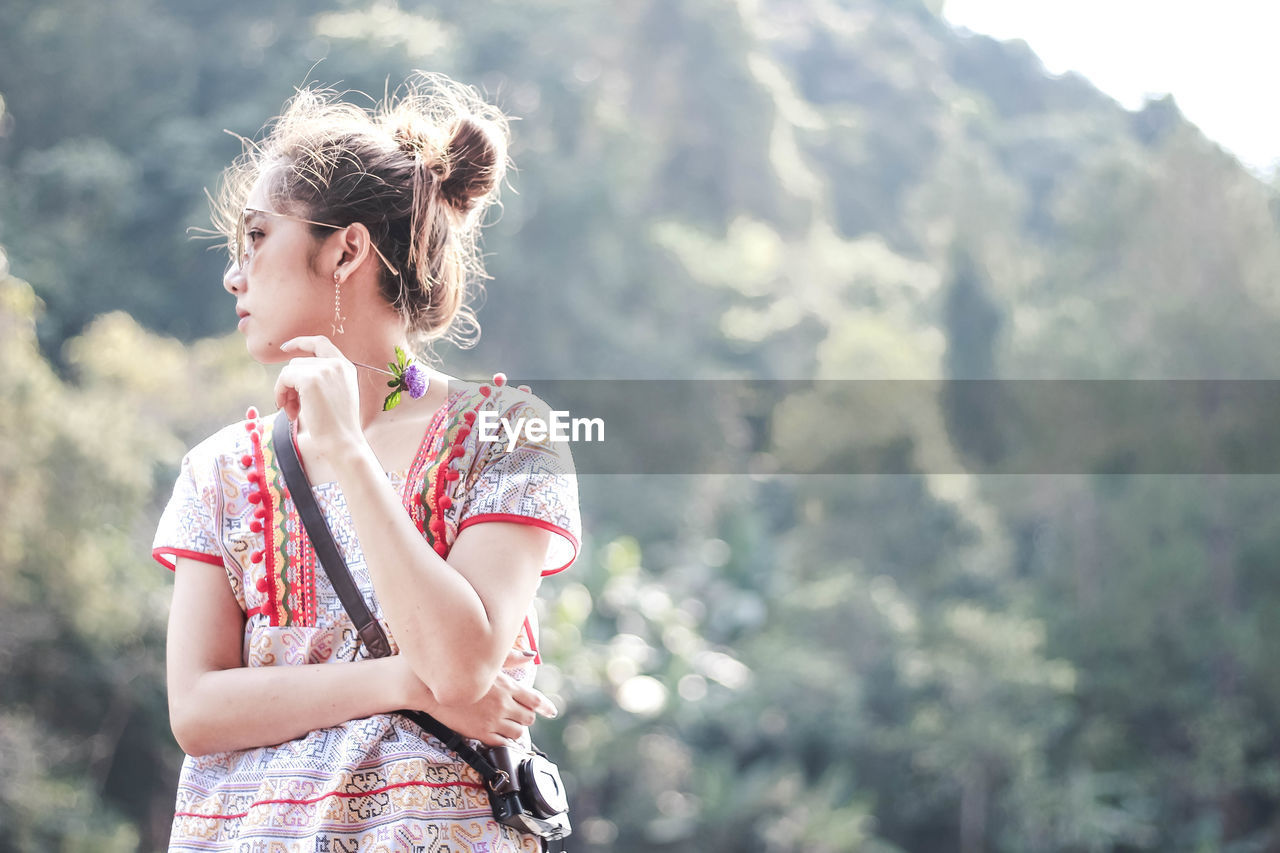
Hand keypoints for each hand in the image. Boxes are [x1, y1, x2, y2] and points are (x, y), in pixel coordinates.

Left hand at [274, 336, 360, 451]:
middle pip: (299, 361)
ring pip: (290, 369)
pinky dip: (280, 392)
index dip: (301, 342)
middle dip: (290, 383)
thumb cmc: (337, 426)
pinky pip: (285, 377)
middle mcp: (337, 364)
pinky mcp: (311, 379)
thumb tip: (290, 372)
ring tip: (292, 412)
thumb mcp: (335, 395)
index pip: (320, 342)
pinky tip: (287, 410)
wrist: (343, 441)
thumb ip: (321, 379)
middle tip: (290, 407)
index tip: (285, 348)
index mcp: (346, 367)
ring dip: (285, 390)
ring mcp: (325, 370)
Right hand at [399, 650, 557, 746]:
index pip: (535, 700)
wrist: (430, 686)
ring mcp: (492, 720)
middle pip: (528, 717)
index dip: (545, 706)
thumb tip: (531, 656)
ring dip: (517, 729)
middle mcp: (503, 704)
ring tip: (510, 725)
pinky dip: (505, 740)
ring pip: (518, 732)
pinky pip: (502, 742)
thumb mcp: (487, 659)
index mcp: (507, 686)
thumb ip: (511, 658)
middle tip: (520, 714)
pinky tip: (500, 735)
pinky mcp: (480, 733)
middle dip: (527, 716)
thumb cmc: (457, 667)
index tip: (551, 711)